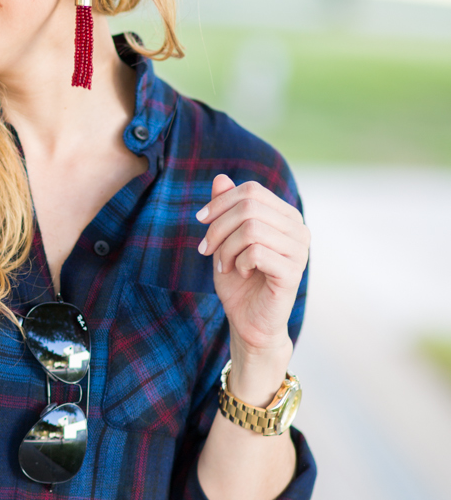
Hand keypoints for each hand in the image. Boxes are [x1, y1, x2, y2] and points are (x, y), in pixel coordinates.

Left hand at [196, 175, 308, 400]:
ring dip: (226, 247)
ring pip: (251, 228)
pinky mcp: (293, 271)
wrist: (249, 322)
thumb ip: (225, 210)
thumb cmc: (239, 281)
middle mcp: (298, 228)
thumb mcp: (224, 241)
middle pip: (249, 206)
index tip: (200, 221)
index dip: (220, 202)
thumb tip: (221, 178)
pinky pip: (257, 251)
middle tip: (207, 250)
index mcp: (284, 216)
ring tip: (225, 264)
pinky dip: (238, 262)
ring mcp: (299, 250)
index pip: (251, 190)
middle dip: (218, 227)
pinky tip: (240, 273)